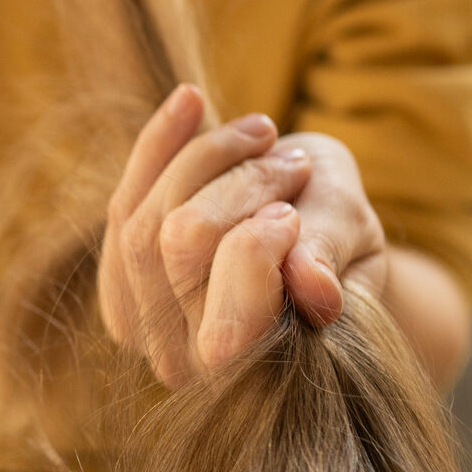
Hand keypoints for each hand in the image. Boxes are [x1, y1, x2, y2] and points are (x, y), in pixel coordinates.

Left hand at [97, 85, 388, 387]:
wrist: (314, 247)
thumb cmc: (342, 246)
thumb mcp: (355, 241)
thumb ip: (332, 259)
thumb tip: (316, 288)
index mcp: (253, 371)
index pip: (228, 304)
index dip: (261, 238)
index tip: (298, 202)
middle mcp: (184, 365)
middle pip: (178, 242)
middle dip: (243, 183)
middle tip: (296, 163)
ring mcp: (138, 326)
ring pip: (142, 215)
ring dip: (208, 157)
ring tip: (265, 135)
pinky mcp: (116, 282)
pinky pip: (123, 201)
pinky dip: (159, 144)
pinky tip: (192, 101)